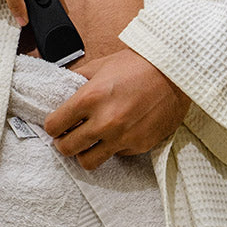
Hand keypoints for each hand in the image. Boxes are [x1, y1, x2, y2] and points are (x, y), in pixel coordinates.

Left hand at [45, 48, 190, 169]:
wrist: (174, 72)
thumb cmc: (137, 65)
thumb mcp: (101, 65)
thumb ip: (78, 80)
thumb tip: (60, 91)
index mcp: (89, 98)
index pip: (54, 125)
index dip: (52, 125)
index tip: (57, 124)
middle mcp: (104, 121)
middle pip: (67, 148)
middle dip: (64, 142)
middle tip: (69, 136)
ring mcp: (122, 137)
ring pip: (88, 162)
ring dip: (85, 152)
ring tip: (90, 142)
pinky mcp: (139, 146)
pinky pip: (116, 156)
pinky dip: (113, 147)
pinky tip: (119, 133)